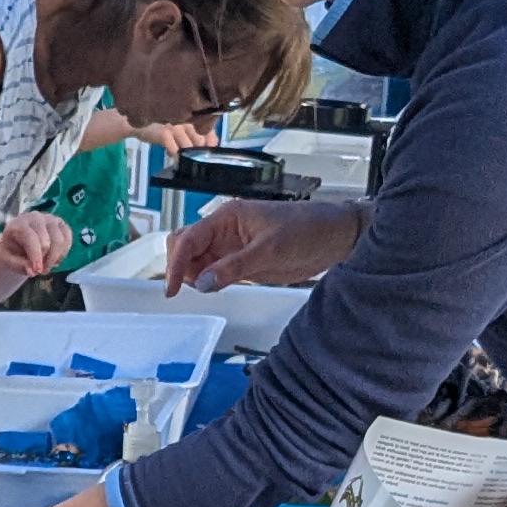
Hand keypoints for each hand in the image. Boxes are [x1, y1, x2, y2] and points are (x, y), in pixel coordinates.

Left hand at [0, 210, 71, 282]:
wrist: (19, 239)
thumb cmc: (12, 250)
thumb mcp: (8, 259)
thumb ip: (18, 265)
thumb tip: (32, 271)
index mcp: (19, 224)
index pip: (32, 239)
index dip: (36, 257)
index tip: (36, 271)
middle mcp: (36, 217)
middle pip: (47, 243)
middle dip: (44, 261)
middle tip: (39, 271)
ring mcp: (51, 219)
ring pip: (60, 241)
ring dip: (54, 258)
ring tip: (46, 266)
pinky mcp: (61, 224)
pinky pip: (68, 240)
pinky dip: (63, 254)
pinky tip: (54, 258)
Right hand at [165, 195, 364, 292]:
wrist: (333, 238)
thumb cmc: (306, 229)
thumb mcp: (270, 249)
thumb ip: (235, 267)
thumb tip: (203, 283)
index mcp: (227, 218)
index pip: (189, 239)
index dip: (176, 263)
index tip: (172, 288)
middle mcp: (224, 231)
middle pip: (184, 246)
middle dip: (180, 266)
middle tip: (189, 288)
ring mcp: (231, 248)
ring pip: (196, 261)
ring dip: (192, 276)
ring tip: (205, 288)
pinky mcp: (241, 263)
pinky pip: (214, 272)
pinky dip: (207, 282)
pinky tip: (213, 288)